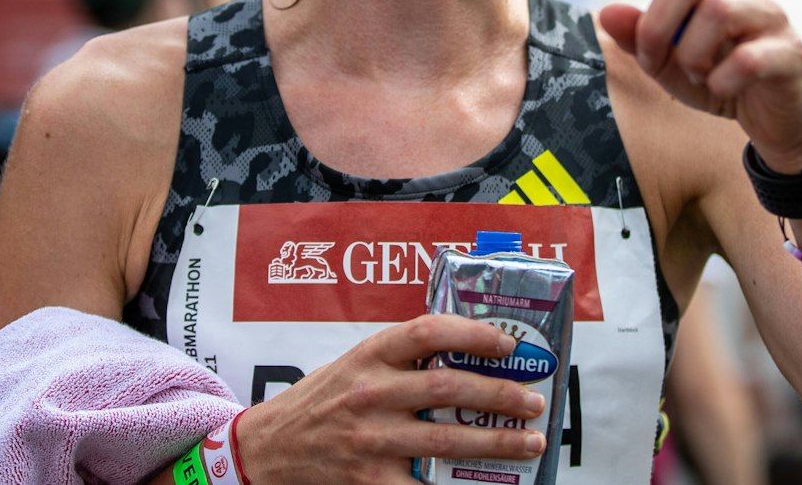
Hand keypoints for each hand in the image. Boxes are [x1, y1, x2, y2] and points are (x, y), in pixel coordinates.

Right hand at [234, 314, 547, 483]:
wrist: (268, 450)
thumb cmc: (318, 404)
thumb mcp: (351, 365)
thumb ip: (397, 360)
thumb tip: (464, 355)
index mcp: (368, 356)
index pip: (427, 332)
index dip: (473, 334)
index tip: (507, 345)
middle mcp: (370, 394)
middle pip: (449, 388)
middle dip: (501, 396)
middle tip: (533, 401)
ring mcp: (371, 440)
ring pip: (448, 441)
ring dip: (498, 442)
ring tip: (530, 441)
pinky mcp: (371, 480)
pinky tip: (488, 483)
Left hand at [598, 0, 801, 171]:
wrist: (776, 120)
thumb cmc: (718, 80)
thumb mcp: (668, 64)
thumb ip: (639, 39)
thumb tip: (608, 12)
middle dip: (658, 25)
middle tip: (655, 61)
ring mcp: (771, 17)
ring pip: (718, 12)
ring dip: (690, 54)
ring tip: (697, 76)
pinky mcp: (791, 52)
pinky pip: (747, 57)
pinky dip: (722, 79)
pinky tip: (722, 89)